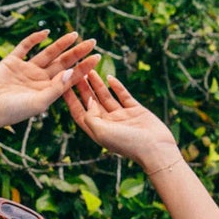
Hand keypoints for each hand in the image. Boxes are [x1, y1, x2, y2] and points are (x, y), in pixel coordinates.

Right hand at [0, 30, 97, 130]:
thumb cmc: (13, 111)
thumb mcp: (38, 103)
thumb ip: (55, 89)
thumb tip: (71, 72)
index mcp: (47, 92)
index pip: (69, 77)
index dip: (83, 67)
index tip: (97, 58)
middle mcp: (39, 80)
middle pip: (62, 63)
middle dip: (77, 53)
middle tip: (93, 42)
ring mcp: (26, 69)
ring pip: (47, 53)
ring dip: (61, 44)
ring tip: (75, 35)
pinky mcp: (12, 61)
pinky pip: (25, 47)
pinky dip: (35, 39)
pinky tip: (46, 32)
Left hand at [64, 69, 180, 172]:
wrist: (155, 148)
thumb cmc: (127, 144)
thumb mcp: (102, 132)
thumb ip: (90, 116)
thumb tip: (88, 100)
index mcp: (97, 132)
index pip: (80, 113)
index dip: (71, 99)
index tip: (63, 85)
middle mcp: (107, 124)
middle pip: (91, 103)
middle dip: (83, 87)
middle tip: (76, 71)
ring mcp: (121, 117)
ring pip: (106, 97)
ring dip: (97, 84)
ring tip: (90, 70)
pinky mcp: (135, 110)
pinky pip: (123, 96)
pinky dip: (117, 87)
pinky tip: (110, 77)